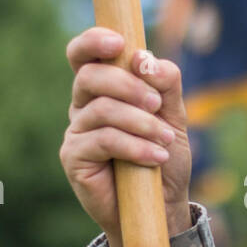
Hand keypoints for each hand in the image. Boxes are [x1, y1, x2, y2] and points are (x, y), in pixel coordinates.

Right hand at [60, 28, 192, 246]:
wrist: (163, 205)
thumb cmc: (164, 158)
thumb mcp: (173, 116)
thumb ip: (165, 83)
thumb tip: (144, 59)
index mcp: (103, 90)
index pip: (84, 55)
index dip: (93, 41)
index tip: (118, 42)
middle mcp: (83, 107)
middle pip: (89, 76)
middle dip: (127, 85)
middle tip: (156, 104)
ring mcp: (76, 132)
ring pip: (101, 109)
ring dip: (140, 122)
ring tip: (165, 139)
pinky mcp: (74, 158)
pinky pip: (102, 140)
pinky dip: (134, 146)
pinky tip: (155, 156)